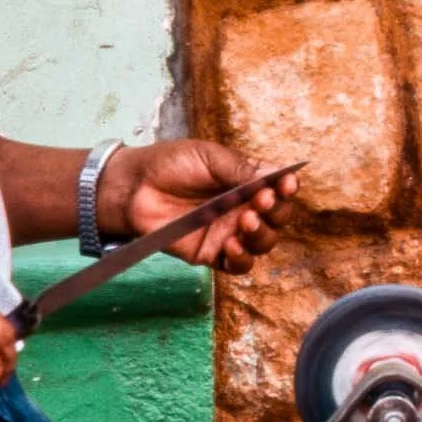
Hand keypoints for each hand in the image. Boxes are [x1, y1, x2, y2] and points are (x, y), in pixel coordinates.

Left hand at [97, 139, 298, 274]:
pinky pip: (238, 265)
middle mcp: (241, 207)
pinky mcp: (212, 253)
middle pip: (277, 218)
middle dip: (276, 211)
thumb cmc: (169, 164)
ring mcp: (228, 231)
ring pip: (263, 243)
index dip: (287, 188)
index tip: (286, 184)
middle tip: (261, 202)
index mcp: (244, 181)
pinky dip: (242, 258)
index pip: (277, 188)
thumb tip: (272, 177)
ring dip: (262, 234)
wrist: (134, 187)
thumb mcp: (209, 156)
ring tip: (245, 221)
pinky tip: (232, 245)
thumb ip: (240, 169)